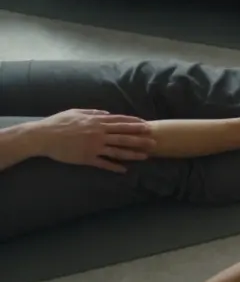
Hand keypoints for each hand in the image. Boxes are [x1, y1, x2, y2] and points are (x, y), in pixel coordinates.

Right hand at [32, 109, 154, 172]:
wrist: (43, 136)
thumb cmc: (58, 122)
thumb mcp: (76, 112)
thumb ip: (93, 112)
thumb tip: (106, 112)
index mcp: (96, 121)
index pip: (120, 121)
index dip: (135, 123)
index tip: (147, 124)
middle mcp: (98, 133)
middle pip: (124, 135)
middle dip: (140, 138)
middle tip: (154, 140)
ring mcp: (93, 146)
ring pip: (117, 150)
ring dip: (133, 153)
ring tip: (146, 156)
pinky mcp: (86, 158)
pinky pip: (103, 163)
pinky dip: (114, 167)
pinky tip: (124, 170)